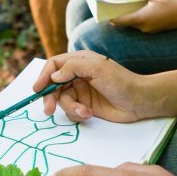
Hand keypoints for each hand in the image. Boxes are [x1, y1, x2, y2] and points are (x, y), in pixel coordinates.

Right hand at [34, 51, 149, 122]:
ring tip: (85, 112)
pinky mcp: (85, 105)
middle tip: (48, 110)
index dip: (44, 76)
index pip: (54, 65)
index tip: (38, 89)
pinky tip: (89, 114)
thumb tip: (54, 76)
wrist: (139, 101)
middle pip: (53, 85)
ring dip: (70, 108)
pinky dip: (77, 114)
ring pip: (62, 100)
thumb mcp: (96, 68)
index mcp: (80, 61)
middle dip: (51, 98)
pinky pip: (71, 111)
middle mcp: (77, 75)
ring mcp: (81, 91)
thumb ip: (72, 67)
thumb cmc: (120, 81)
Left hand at [111, 0, 176, 32]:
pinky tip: (140, 7)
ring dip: (129, 15)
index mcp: (141, 18)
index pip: (120, 21)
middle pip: (126, 23)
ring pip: (134, 23)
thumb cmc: (173, 1)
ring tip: (125, 4)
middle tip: (113, 4)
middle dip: (119, 15)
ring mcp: (150, 30)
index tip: (103, 11)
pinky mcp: (156, 29)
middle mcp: (144, 27)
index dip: (110, 17)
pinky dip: (138, 16)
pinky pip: (142, 24)